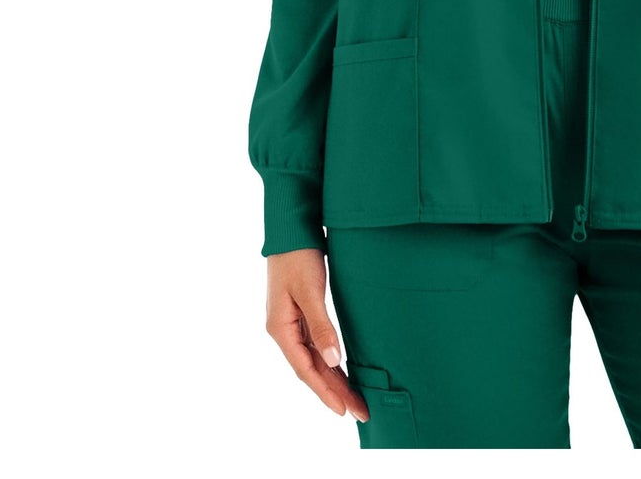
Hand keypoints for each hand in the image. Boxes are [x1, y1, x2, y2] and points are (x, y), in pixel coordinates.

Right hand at [265, 248, 369, 422]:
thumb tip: (333, 361)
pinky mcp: (301, 314)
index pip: (305, 370)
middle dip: (334, 392)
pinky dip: (329, 361)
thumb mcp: (310, 291)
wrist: (291, 229)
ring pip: (314, 360)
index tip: (345, 410)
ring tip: (354, 399)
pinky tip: (341, 370)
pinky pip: (315, 346)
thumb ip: (322, 326)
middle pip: (310, 369)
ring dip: (333, 379)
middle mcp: (284, 331)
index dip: (325, 391)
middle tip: (360, 412)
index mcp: (280, 329)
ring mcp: (291, 323)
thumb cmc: (299, 257)